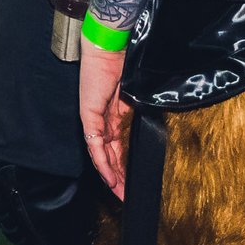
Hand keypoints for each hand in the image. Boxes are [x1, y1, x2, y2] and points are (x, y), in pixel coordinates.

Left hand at [78, 42, 134, 197]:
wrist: (111, 48)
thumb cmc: (125, 65)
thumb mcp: (137, 95)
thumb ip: (141, 113)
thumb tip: (155, 127)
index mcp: (113, 116)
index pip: (117, 148)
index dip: (123, 166)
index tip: (132, 183)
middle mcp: (102, 121)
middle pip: (109, 156)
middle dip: (118, 178)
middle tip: (127, 196)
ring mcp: (94, 119)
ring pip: (101, 155)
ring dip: (110, 175)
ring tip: (120, 192)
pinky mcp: (89, 116)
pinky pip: (95, 144)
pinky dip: (102, 162)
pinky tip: (109, 177)